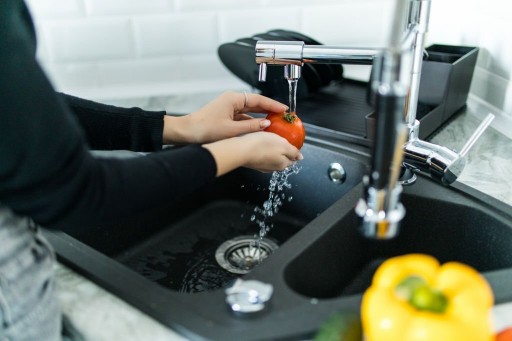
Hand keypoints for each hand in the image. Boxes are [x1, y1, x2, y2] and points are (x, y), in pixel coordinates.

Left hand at [162, 91, 287, 143]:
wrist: (186, 133)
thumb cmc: (204, 129)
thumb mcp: (232, 130)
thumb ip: (251, 126)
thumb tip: (266, 123)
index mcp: (233, 99)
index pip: (259, 100)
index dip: (273, 104)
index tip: (284, 109)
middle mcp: (232, 101)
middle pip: (255, 104)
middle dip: (269, 110)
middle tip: (282, 116)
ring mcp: (228, 109)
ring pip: (250, 112)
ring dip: (261, 118)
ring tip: (274, 124)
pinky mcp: (226, 117)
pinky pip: (243, 119)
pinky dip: (252, 124)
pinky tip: (259, 130)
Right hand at [203, 131, 302, 175]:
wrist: (240, 150)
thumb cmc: (262, 145)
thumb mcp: (283, 145)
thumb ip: (293, 151)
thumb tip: (300, 157)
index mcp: (283, 164)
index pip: (293, 159)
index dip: (294, 150)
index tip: (291, 141)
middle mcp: (273, 168)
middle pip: (282, 159)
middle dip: (283, 151)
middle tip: (281, 138)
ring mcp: (262, 166)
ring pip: (272, 158)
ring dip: (273, 150)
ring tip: (270, 139)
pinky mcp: (253, 163)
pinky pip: (262, 156)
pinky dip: (263, 150)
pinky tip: (260, 143)